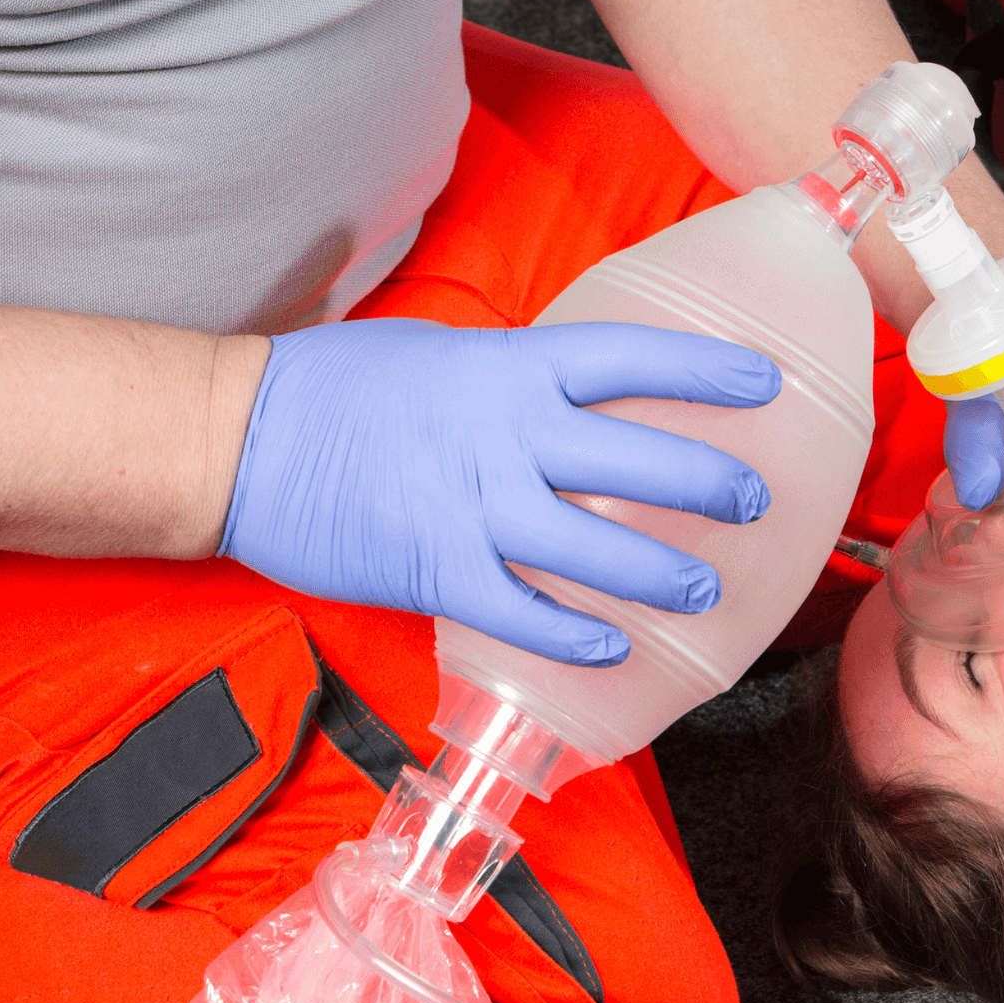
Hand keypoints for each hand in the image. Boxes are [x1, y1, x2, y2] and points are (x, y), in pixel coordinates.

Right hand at [221, 318, 778, 665]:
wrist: (239, 441)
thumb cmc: (336, 389)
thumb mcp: (440, 352)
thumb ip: (514, 377)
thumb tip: (575, 389)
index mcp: (510, 370)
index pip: (629, 360)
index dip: (703, 374)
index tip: (764, 384)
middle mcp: (505, 436)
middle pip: (636, 462)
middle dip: (708, 487)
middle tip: (755, 505)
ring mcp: (473, 507)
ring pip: (595, 549)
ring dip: (660, 577)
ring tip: (705, 594)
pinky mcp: (437, 570)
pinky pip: (524, 613)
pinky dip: (572, 636)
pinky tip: (612, 650)